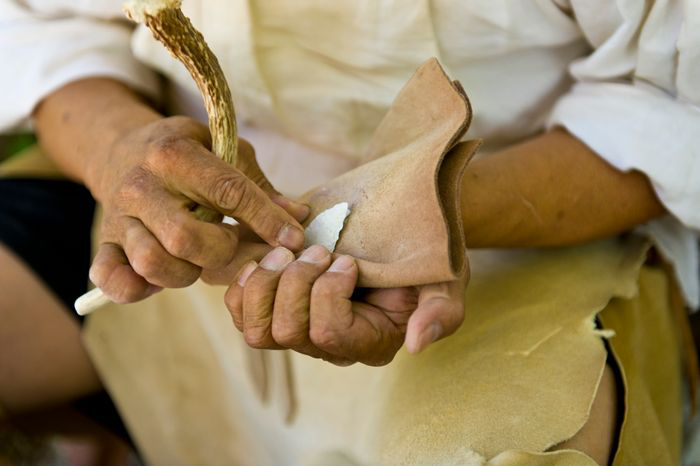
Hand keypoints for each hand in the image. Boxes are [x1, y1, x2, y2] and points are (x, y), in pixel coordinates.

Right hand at [88, 116, 307, 303]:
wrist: (120, 149)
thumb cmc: (185, 152)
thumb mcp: (223, 151)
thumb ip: (259, 186)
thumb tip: (299, 216)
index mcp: (174, 155)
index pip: (228, 192)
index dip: (266, 219)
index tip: (294, 239)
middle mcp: (140, 186)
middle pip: (186, 238)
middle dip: (221, 250)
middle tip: (229, 243)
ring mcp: (118, 217)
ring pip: (153, 264)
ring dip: (187, 272)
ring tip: (197, 259)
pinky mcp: (104, 243)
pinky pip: (113, 279)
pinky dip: (137, 289)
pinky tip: (159, 281)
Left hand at [224, 245, 467, 365]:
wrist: (397, 242)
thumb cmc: (422, 264)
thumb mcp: (445, 284)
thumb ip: (441, 313)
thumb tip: (416, 344)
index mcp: (368, 342)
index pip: (330, 335)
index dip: (329, 292)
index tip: (347, 260)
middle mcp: (328, 345)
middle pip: (287, 333)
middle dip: (296, 282)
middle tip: (317, 249)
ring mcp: (298, 330)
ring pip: (257, 329)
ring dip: (267, 280)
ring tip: (288, 250)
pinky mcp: (275, 309)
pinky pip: (240, 312)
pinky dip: (244, 283)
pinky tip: (266, 257)